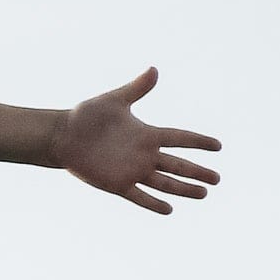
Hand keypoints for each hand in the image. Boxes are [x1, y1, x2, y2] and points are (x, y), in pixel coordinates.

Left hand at [51, 69, 220, 213]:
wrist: (61, 136)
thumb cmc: (85, 117)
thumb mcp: (114, 101)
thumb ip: (136, 89)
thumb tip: (154, 70)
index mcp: (146, 134)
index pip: (180, 139)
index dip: (199, 142)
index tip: (218, 146)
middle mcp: (144, 155)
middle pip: (178, 165)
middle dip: (198, 172)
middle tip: (218, 179)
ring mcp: (132, 171)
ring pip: (164, 183)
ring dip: (184, 189)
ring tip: (204, 194)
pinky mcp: (117, 184)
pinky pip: (139, 196)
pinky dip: (153, 203)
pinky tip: (169, 210)